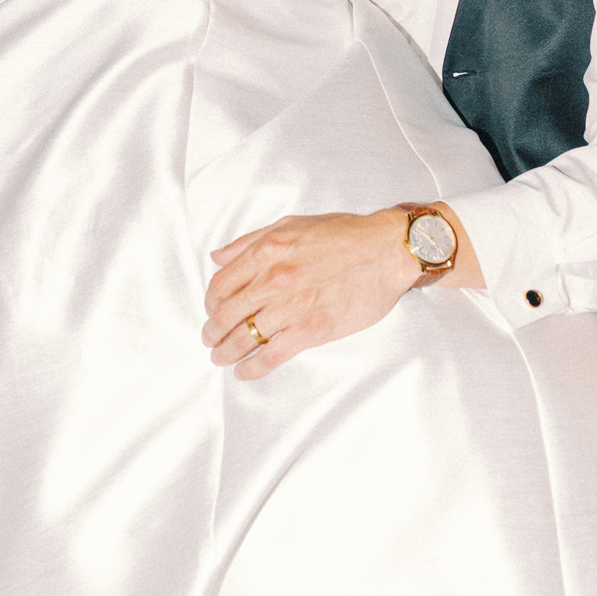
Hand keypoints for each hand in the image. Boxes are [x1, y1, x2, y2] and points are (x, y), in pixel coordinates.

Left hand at [203, 209, 418, 379]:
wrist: (386, 250)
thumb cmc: (343, 234)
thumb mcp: (291, 224)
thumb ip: (250, 241)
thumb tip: (219, 256)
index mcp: (266, 252)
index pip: (221, 285)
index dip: (210, 303)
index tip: (213, 311)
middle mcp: (274, 279)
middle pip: (226, 314)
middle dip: (212, 332)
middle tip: (211, 340)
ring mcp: (292, 306)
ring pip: (244, 337)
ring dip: (226, 353)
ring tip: (221, 358)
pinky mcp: (312, 329)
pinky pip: (271, 355)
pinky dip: (252, 368)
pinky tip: (245, 372)